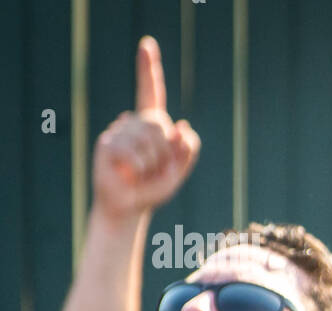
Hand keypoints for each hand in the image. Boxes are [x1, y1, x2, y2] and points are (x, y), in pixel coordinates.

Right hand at [92, 36, 200, 219]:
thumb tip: (183, 125)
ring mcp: (117, 132)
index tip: (146, 44)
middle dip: (165, 150)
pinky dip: (139, 169)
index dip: (149, 69)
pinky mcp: (106, 145)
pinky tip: (129, 174)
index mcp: (150, 126)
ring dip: (153, 163)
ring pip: (147, 138)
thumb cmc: (152, 189)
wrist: (128, 208)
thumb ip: (188, 150)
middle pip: (158, 122)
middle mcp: (132, 124)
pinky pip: (132, 152)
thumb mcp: (178, 171)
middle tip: (157, 169)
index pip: (151, 92)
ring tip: (142, 173)